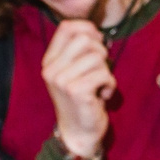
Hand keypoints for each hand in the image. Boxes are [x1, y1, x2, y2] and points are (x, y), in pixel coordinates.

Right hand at [41, 19, 115, 159]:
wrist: (78, 132)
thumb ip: (79, 51)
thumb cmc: (82, 99)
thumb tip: (97, 32)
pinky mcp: (76, 91)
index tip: (97, 43)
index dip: (88, 29)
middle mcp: (51, 69)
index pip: (67, 27)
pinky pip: (104, 74)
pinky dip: (110, 84)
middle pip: (84, 38)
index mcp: (49, 60)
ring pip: (97, 56)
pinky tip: (103, 95)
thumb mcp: (74, 72)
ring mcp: (61, 80)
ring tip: (100, 85)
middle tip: (100, 68)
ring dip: (106, 71)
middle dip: (100, 51)